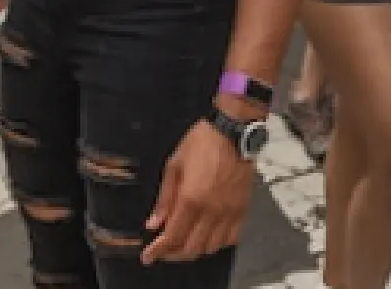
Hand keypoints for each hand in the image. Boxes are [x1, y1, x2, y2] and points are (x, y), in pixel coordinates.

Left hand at [142, 120, 252, 263]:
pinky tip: (207, 236)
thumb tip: (153, 224)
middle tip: (163, 249)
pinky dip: (216, 243)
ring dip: (194, 250)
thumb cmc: (200, 143)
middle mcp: (212, 212)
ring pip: (211, 247)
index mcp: (191, 199)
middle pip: (191, 248)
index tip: (147, 257)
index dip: (158, 251)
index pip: (173, 237)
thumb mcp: (174, 165)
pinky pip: (231, 239)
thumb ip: (164, 198)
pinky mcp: (243, 210)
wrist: (233, 132)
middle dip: (173, 254)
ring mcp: (230, 213)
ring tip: (183, 243)